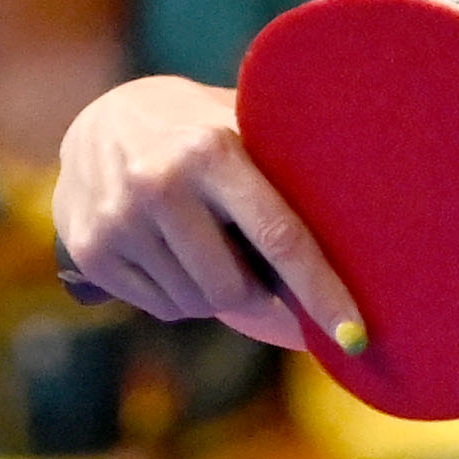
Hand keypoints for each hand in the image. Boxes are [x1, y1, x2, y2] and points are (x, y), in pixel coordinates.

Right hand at [52, 74, 362, 357]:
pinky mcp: (92, 253)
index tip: (355, 337)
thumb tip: (365, 241)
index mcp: (211, 150)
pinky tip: (171, 251)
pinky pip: (165, 309)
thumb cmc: (200, 132)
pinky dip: (182, 295)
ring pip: (200, 304)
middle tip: (257, 266)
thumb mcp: (240, 128)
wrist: (98, 122)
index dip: (321, 292)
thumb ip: (288, 170)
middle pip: (236, 288)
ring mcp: (118, 221)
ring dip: (216, 290)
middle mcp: (158, 183)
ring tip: (205, 242)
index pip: (279, 238)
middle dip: (259, 291)